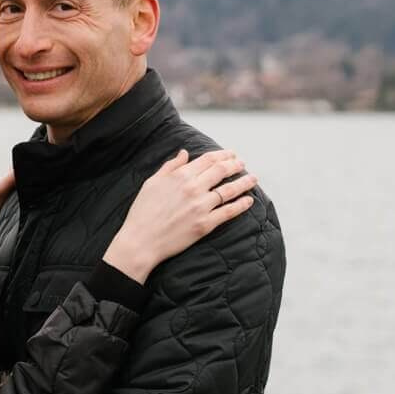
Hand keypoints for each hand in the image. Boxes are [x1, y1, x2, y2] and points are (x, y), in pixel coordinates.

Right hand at [102, 149, 258, 281]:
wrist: (141, 240)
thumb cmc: (143, 212)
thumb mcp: (152, 183)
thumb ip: (170, 166)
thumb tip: (184, 153)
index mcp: (180, 176)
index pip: (208, 160)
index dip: (223, 155)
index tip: (231, 154)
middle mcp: (193, 188)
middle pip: (221, 171)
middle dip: (235, 165)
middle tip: (242, 164)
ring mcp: (201, 206)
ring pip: (229, 190)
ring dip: (244, 182)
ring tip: (253, 178)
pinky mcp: (205, 224)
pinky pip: (228, 212)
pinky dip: (241, 205)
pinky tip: (249, 201)